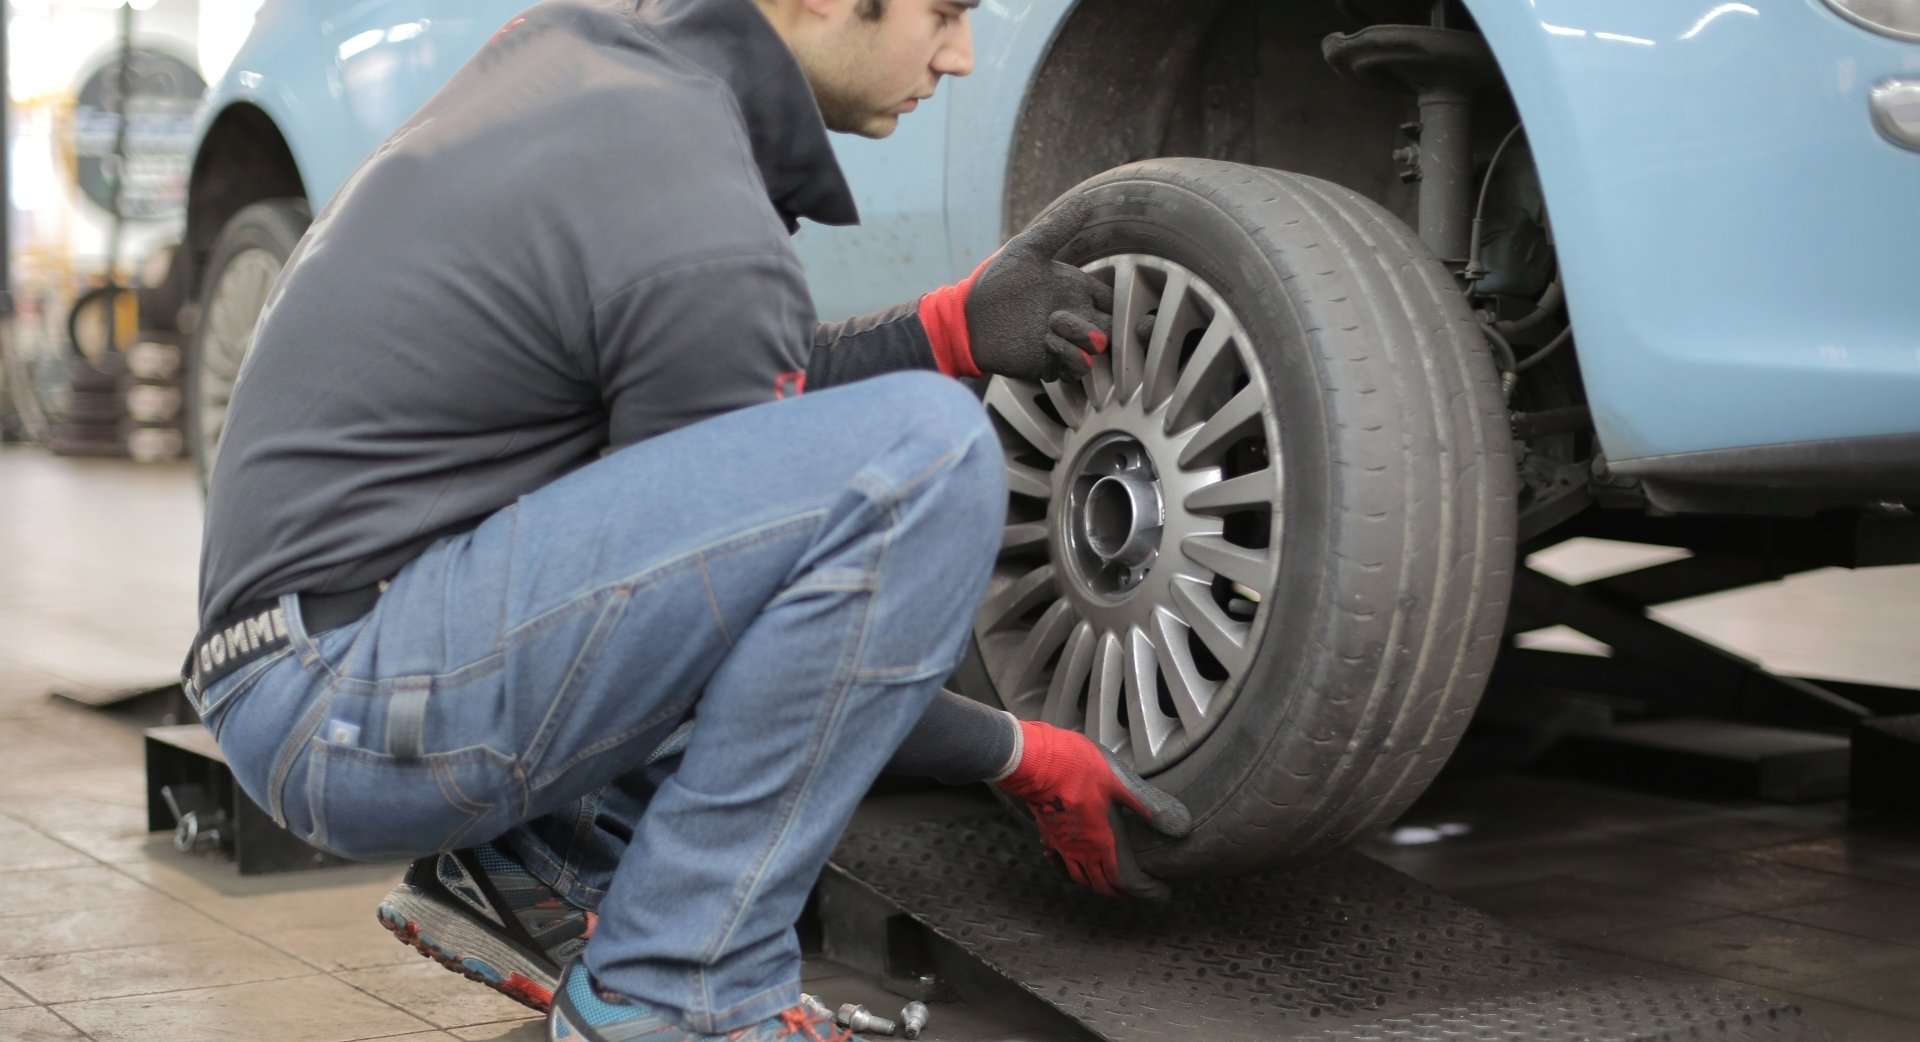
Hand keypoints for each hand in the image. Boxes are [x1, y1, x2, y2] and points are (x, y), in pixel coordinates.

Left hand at [917, 197, 1113, 382]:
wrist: (967, 318)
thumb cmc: (996, 282)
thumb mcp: (1027, 250)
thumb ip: (1057, 229)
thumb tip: (1086, 201)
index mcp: (1075, 291)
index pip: (1112, 300)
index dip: (1116, 300)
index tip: (1100, 297)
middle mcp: (1075, 317)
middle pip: (1112, 327)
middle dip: (1108, 325)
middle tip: (1079, 315)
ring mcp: (1065, 342)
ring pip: (1098, 348)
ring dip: (1083, 336)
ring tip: (1054, 322)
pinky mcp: (1051, 363)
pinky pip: (1077, 367)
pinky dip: (1070, 355)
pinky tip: (1048, 340)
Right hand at [995, 719, 1191, 898]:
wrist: (1035, 761)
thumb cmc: (1076, 768)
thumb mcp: (1119, 782)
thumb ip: (1148, 805)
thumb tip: (1180, 825)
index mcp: (1102, 842)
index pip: (1123, 881)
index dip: (1143, 892)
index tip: (1159, 893)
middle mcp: (1081, 851)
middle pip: (1101, 885)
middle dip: (1121, 894)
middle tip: (1137, 893)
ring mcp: (1062, 845)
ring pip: (1079, 877)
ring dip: (1096, 885)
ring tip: (1108, 884)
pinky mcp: (1048, 834)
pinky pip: (1059, 862)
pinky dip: (1069, 870)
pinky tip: (1072, 863)